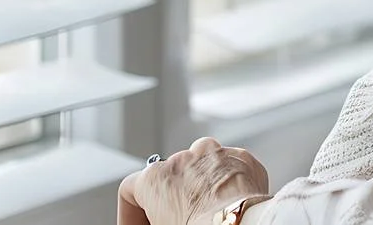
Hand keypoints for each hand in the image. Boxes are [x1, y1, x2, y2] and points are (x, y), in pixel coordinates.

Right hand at [118, 138, 268, 224]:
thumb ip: (155, 219)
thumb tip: (161, 220)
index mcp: (154, 178)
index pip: (130, 189)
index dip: (133, 212)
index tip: (142, 224)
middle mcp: (182, 158)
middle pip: (169, 178)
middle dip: (171, 198)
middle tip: (175, 220)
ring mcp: (214, 155)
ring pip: (200, 165)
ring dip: (199, 185)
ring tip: (205, 211)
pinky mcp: (242, 159)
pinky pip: (229, 167)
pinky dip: (226, 183)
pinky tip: (227, 205)